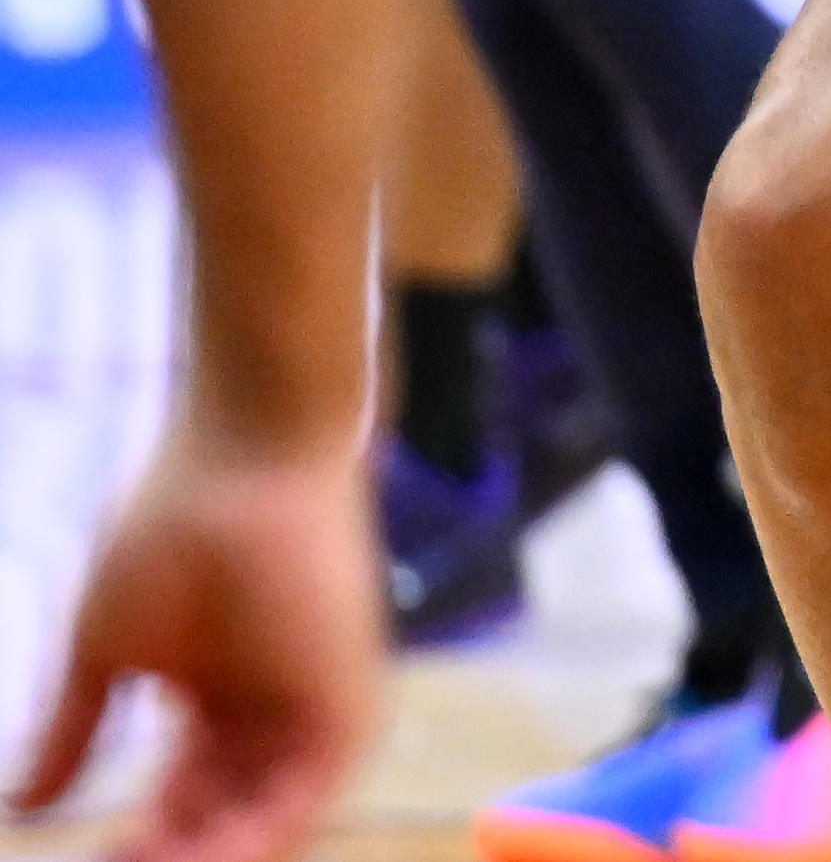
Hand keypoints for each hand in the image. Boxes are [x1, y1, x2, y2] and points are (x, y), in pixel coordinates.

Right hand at [15, 426, 378, 861]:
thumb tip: (25, 809)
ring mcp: (314, 719)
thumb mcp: (107, 656)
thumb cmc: (173, 535)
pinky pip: (300, 808)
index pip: (186, 808)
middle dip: (170, 861)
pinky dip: (248, 846)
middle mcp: (274, 722)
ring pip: (263, 828)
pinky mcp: (347, 712)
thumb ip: (76, 738)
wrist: (247, 459)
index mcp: (224, 709)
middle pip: (226, 825)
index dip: (138, 848)